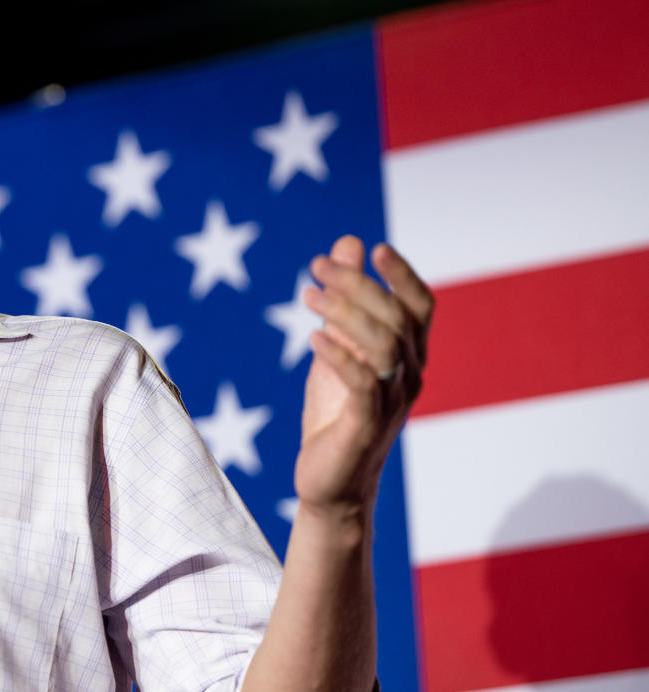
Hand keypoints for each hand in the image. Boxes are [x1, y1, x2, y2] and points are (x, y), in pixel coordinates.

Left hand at [296, 235, 432, 512]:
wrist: (330, 483)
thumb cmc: (336, 413)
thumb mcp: (337, 348)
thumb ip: (345, 300)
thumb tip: (347, 245)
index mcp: (408, 356)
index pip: (420, 307)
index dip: (402, 276)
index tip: (374, 249)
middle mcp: (408, 377)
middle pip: (396, 318)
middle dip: (358, 286)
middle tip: (316, 267)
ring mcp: (390, 403)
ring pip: (384, 346)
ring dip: (345, 314)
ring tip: (308, 296)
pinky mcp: (365, 427)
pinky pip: (362, 384)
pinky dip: (339, 356)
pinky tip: (312, 338)